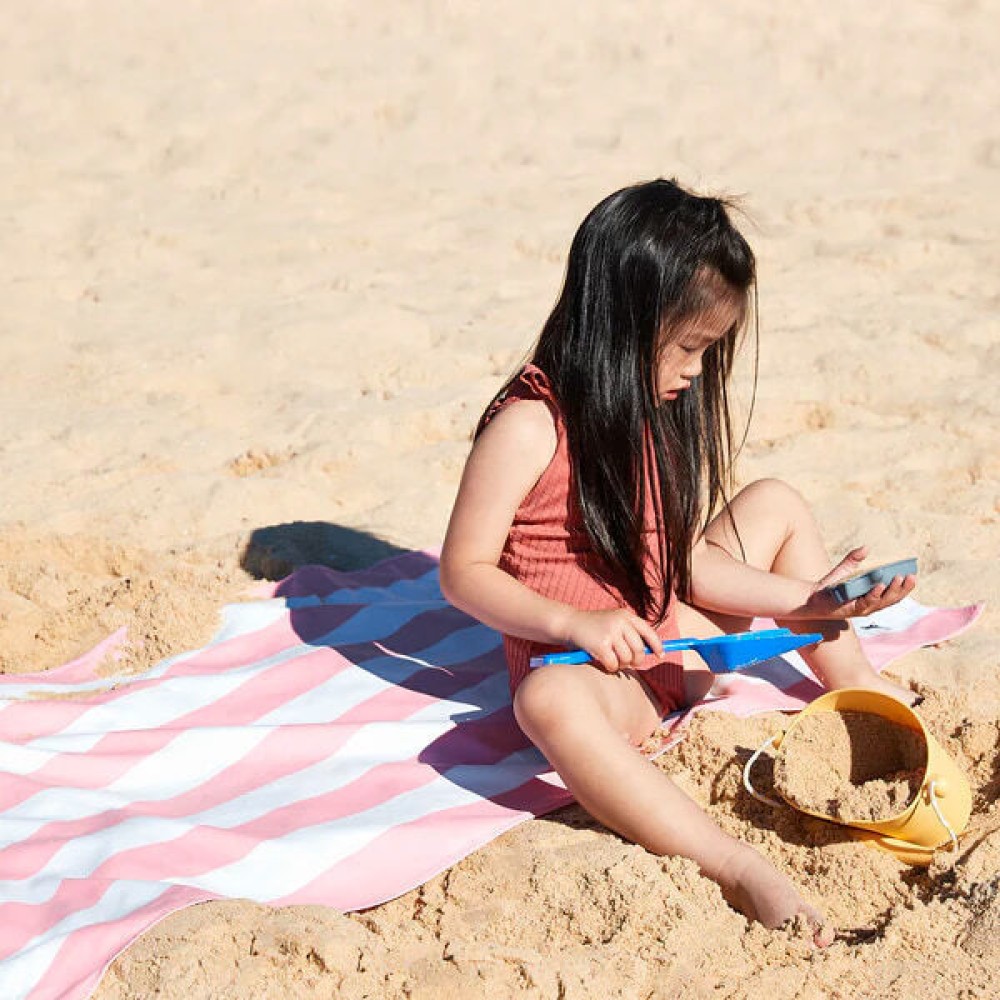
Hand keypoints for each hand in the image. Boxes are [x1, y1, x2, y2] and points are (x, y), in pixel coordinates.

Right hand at [564, 607, 663, 672]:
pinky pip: (613, 664)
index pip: (648, 631)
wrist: (569, 623)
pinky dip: (610, 667)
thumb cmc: (593, 627)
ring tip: (612, 659)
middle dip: (636, 660)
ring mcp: (610, 633)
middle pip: (639, 649)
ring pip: (626, 659)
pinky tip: (603, 661)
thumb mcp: (613, 622)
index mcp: (626, 615)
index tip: (660, 655)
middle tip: (629, 663)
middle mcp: (620, 622)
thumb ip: (630, 632)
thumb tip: (650, 651)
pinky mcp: (601, 645)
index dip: (656, 645)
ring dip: (620, 664)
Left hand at [801, 546, 916, 618]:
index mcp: (873, 597)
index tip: (913, 575)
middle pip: (892, 599)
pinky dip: (874, 594)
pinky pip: (866, 602)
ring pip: (882, 601)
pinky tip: (879, 586)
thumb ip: (854, 559)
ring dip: (892, 590)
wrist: (812, 598)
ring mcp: (862, 609)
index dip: (905, 587)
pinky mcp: (852, 610)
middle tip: (911, 577)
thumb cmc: (831, 586)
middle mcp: (870, 605)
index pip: (894, 594)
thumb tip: (866, 547)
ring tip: (898, 578)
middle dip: (903, 588)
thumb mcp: (845, 569)